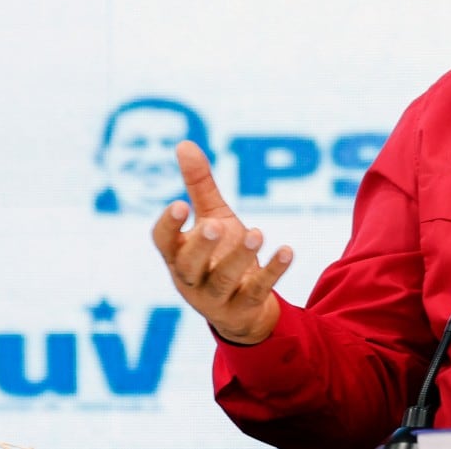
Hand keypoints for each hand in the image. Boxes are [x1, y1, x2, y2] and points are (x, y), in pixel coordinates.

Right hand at [152, 140, 291, 343]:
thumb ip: (199, 186)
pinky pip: (257, 291)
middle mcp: (192, 278)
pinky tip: (287, 250)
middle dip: (201, 246)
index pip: (163, 243)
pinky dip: (273, 272)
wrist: (242, 308)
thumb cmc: (219, 254)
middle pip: (190, 265)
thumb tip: (184, 144)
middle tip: (214, 225)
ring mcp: (217, 296)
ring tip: (256, 232)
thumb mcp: (212, 217)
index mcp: (179, 254)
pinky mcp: (245, 306)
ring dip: (240, 257)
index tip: (179, 205)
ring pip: (223, 280)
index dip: (168, 226)